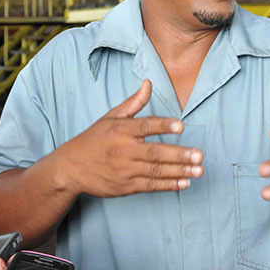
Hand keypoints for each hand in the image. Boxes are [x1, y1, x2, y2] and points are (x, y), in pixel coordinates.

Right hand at [56, 80, 203, 196]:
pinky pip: (150, 186)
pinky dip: (168, 185)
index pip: (145, 126)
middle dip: (179, 155)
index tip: (181, 127)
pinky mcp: (125, 187)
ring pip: (155, 171)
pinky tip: (184, 183)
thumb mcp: (110, 117)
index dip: (164, 126)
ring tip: (198, 170)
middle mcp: (123, 150)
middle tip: (199, 155)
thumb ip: (134, 103)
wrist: (70, 168)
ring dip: (179, 172)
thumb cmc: (94, 139)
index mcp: (120, 130)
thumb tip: (149, 82)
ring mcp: (124, 170)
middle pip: (154, 153)